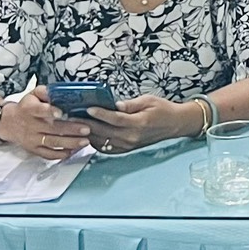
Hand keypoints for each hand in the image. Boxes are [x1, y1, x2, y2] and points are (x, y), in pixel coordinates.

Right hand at [0, 92, 94, 159]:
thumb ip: (44, 91)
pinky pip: (48, 154)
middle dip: (70, 130)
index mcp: (30, 109)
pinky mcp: (34, 149)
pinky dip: (61, 154)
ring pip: (52, 143)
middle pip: (51, 129)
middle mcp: (31, 125)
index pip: (39, 110)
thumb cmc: (26, 107)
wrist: (8, 123)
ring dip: (70, 143)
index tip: (61, 112)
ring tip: (85, 141)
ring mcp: (32, 139)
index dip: (49, 111)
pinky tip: (74, 150)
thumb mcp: (32, 95)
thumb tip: (57, 90)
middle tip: (87, 129)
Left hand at [83, 96, 197, 153]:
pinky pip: (107, 148)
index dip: (100, 114)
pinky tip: (88, 134)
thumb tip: (114, 105)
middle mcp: (133, 137)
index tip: (88, 108)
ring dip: (88, 134)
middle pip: (105, 132)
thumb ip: (130, 104)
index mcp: (139, 123)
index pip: (115, 119)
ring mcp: (129, 145)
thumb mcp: (148, 100)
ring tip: (77, 125)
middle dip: (87, 124)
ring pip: (103, 142)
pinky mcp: (127, 149)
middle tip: (73, 116)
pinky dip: (95, 142)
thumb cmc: (163, 110)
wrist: (175, 124)